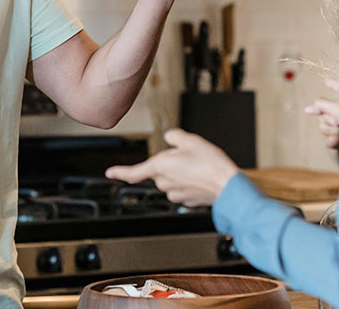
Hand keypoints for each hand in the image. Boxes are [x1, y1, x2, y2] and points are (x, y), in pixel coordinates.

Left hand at [105, 128, 238, 206]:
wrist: (228, 187)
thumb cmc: (211, 164)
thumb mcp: (191, 140)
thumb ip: (175, 137)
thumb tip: (170, 138)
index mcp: (160, 166)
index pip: (134, 172)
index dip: (120, 172)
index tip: (110, 173)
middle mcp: (165, 182)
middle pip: (159, 171)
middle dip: (170, 163)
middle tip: (190, 156)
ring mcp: (176, 194)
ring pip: (172, 180)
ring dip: (180, 173)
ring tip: (199, 167)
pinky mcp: (187, 201)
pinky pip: (183, 189)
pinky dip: (190, 183)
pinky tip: (202, 177)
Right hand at [304, 78, 338, 148]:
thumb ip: (323, 104)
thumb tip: (311, 108)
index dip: (334, 84)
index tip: (326, 81)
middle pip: (326, 111)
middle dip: (328, 118)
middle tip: (337, 121)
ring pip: (325, 126)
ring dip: (331, 130)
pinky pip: (329, 139)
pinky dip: (332, 140)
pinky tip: (336, 140)